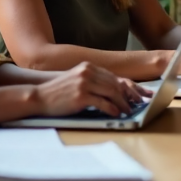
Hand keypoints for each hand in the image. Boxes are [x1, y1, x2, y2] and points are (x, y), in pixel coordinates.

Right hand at [32, 62, 151, 116]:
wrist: (39, 97)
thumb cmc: (60, 92)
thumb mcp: (78, 80)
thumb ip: (95, 82)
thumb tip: (116, 91)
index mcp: (89, 67)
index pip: (115, 77)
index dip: (130, 86)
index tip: (140, 94)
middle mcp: (88, 72)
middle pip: (116, 84)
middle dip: (129, 96)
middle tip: (137, 105)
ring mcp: (84, 83)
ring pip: (112, 93)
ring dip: (122, 103)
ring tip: (127, 111)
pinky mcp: (80, 96)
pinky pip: (102, 102)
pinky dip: (112, 109)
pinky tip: (116, 113)